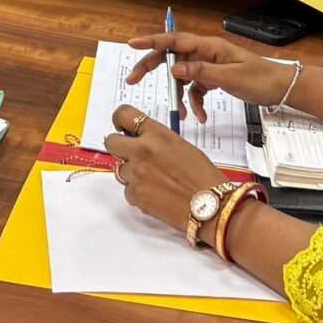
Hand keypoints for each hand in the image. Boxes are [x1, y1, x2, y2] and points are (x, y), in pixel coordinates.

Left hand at [102, 104, 227, 235]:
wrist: (211, 206)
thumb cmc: (203, 177)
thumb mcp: (181, 146)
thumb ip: (157, 140)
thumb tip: (140, 139)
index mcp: (157, 135)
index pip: (123, 115)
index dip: (120, 120)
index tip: (122, 126)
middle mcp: (142, 151)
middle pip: (111, 141)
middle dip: (119, 146)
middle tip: (131, 153)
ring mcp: (136, 174)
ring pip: (120, 168)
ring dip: (131, 172)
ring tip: (154, 179)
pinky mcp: (134, 195)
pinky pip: (127, 190)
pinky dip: (138, 192)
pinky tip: (156, 193)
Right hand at [128, 30, 295, 121]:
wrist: (281, 88)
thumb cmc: (260, 78)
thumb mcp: (230, 77)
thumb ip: (201, 72)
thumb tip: (173, 69)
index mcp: (209, 47)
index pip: (174, 40)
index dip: (151, 41)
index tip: (132, 44)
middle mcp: (206, 53)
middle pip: (172, 57)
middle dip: (153, 68)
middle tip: (134, 79)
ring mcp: (209, 66)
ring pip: (183, 77)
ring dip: (181, 96)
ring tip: (185, 114)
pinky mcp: (214, 78)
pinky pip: (196, 89)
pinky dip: (196, 102)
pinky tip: (201, 116)